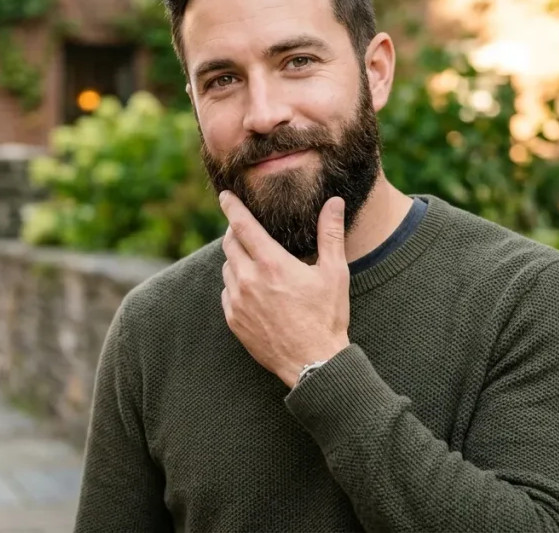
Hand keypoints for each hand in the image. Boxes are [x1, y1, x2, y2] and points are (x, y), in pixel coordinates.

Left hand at [219, 191, 350, 387]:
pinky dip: (236, 284)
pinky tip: (253, 288)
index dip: (231, 207)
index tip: (224, 196)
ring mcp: (238, 302)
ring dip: (236, 259)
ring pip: (227, 268)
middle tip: (246, 229)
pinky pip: (227, 292)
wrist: (312, 363)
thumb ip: (329, 234)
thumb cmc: (326, 317)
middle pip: (229, 244)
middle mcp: (249, 280)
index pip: (242, 225)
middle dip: (235, 232)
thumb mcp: (334, 273)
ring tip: (255, 261)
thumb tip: (333, 202)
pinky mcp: (234, 320)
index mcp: (272, 264)